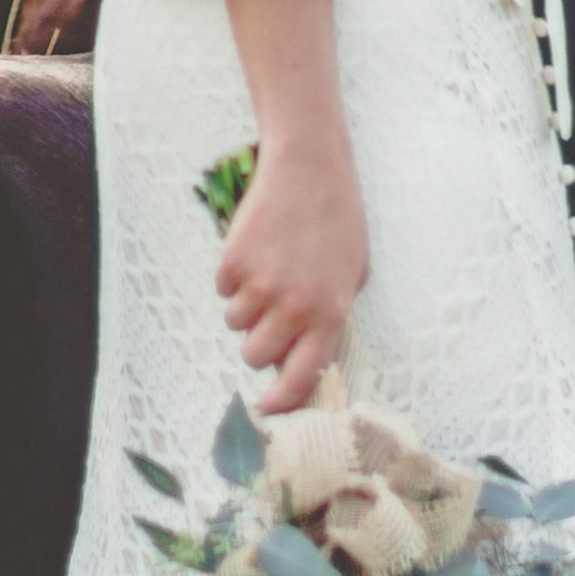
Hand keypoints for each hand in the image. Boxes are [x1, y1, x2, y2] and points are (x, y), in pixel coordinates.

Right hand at [214, 136, 368, 416]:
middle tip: (270, 314)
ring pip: (235, 323)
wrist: (310, 167)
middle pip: (255, 355)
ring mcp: (261, 285)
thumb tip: (299, 357)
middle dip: (258, 341)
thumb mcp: (352, 273)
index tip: (267, 409)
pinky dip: (233, 276)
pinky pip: (222, 289)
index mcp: (330, 315)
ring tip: (268, 268)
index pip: (301, 378)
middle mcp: (295, 307)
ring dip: (246, 305)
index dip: (281, 402)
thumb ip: (329, 317)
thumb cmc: (338, 219)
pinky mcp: (233, 262)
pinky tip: (256, 248)